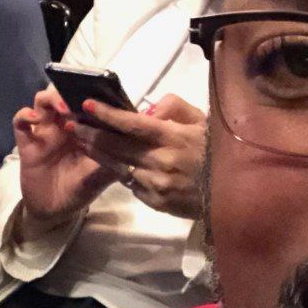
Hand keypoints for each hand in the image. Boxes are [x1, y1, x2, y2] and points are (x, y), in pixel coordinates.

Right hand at [13, 86, 115, 227]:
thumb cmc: (80, 188)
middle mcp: (64, 124)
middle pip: (64, 93)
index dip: (93, 95)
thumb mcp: (102, 175)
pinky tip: (34, 119)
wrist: (54, 210)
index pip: (87, 101)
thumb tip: (137, 143)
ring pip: (42, 100)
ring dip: (51, 98)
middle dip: (71, 91)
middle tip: (81, 101)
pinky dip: (25, 115)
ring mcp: (44, 131)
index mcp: (83, 128)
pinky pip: (20, 121)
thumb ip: (116, 158)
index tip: (102, 98)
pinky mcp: (27, 142)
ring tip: (63, 109)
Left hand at [70, 95, 206, 219]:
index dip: (107, 114)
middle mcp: (162, 161)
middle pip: (117, 145)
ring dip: (95, 152)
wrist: (237, 193)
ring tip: (78, 139)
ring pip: (117, 165)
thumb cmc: (219, 150)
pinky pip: (130, 183)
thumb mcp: (203, 120)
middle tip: (71, 122)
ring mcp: (157, 184)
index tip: (87, 105)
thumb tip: (145, 110)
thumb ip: (174, 108)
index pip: (132, 124)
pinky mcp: (156, 202)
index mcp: (174, 137)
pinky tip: (104, 160)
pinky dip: (116, 170)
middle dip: (90, 132)